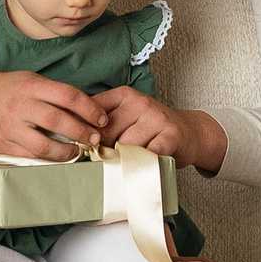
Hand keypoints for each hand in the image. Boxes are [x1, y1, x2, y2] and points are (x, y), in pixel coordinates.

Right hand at [0, 57, 105, 158]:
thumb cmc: (8, 89)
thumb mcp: (32, 81)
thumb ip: (55, 94)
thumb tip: (88, 112)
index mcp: (31, 85)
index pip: (68, 96)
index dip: (90, 109)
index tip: (101, 119)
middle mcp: (20, 105)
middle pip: (58, 121)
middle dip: (82, 132)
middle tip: (95, 138)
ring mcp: (10, 127)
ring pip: (44, 145)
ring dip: (66, 152)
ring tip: (77, 152)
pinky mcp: (2, 145)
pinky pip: (29, 157)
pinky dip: (46, 161)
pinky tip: (56, 159)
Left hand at [93, 87, 226, 174]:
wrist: (190, 133)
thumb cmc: (151, 129)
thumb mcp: (125, 116)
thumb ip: (101, 123)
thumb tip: (71, 137)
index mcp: (124, 95)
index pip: (93, 112)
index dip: (86, 133)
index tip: (86, 145)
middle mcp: (140, 102)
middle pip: (107, 132)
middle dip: (104, 149)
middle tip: (109, 158)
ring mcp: (157, 118)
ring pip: (126, 145)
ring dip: (123, 159)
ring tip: (127, 162)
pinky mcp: (170, 136)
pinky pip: (147, 154)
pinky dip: (141, 164)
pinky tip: (141, 166)